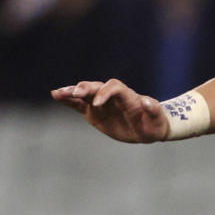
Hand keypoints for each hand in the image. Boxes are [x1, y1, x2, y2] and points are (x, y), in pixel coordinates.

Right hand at [50, 79, 169, 142]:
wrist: (148, 127)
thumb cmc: (154, 122)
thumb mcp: (157, 118)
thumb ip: (153, 110)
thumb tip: (148, 102)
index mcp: (126, 96)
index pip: (113, 87)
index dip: (105, 92)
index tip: (98, 103)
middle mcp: (111, 96)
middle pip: (96, 86)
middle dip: (85, 89)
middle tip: (74, 93)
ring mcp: (101, 103)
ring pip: (85, 94)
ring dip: (71, 92)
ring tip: (58, 93)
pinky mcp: (94, 112)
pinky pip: (79, 105)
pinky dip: (68, 100)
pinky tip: (56, 95)